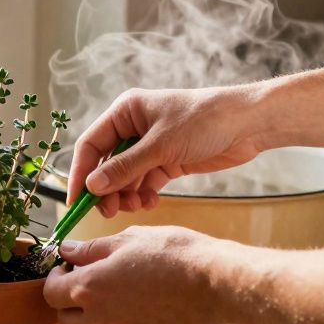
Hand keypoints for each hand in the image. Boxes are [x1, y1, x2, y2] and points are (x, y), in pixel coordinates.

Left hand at [43, 226, 235, 323]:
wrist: (217, 283)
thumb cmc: (174, 254)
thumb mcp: (128, 239)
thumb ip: (91, 249)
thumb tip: (68, 251)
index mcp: (89, 288)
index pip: (50, 293)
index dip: (55, 278)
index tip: (67, 266)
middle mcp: (101, 319)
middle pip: (64, 320)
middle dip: (68, 301)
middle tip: (84, 280)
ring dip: (91, 315)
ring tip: (114, 291)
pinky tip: (136, 305)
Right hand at [68, 87, 266, 216]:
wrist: (248, 124)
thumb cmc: (203, 121)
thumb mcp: (160, 146)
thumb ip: (124, 168)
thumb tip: (92, 186)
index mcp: (124, 112)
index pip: (90, 145)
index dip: (80, 173)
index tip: (76, 200)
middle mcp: (132, 127)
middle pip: (106, 164)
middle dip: (106, 189)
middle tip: (109, 211)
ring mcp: (150, 146)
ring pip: (125, 177)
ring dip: (126, 194)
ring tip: (136, 206)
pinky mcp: (166, 161)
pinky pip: (144, 182)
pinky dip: (144, 194)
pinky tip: (150, 202)